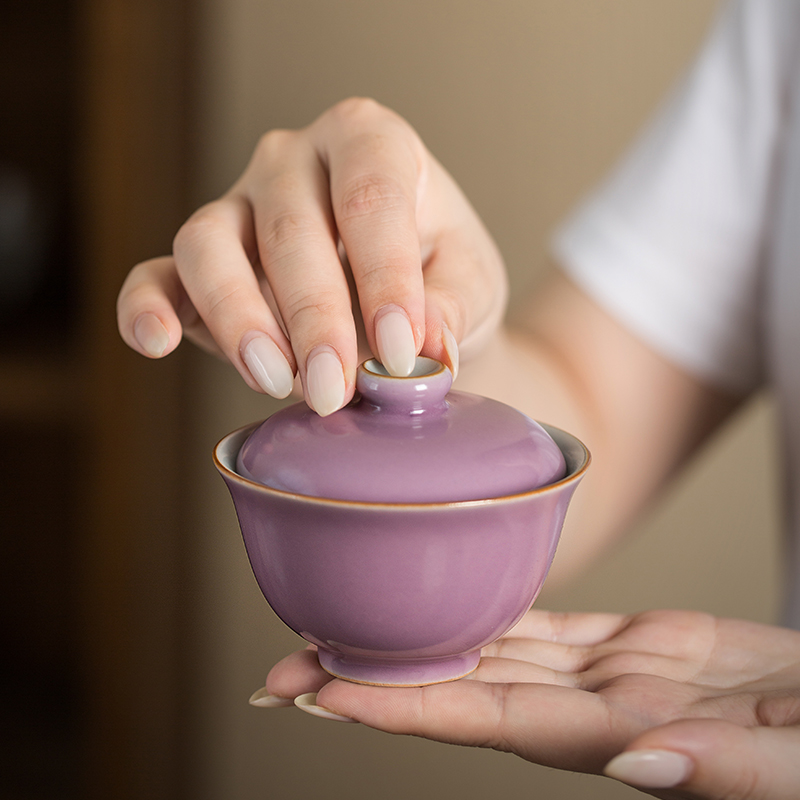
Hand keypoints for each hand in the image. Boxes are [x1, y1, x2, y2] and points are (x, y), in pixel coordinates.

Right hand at [117, 98, 506, 413]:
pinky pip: (159, 275)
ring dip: (239, 318)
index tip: (402, 351)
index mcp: (369, 142)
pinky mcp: (198, 263)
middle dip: (314, 318)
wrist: (398, 297)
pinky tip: (155, 341)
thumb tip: (426, 349)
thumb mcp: (468, 281)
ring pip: (210, 245)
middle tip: (335, 388)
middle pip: (290, 230)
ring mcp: (238, 206)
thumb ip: (450, 306)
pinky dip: (147, 308)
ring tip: (276, 380)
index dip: (385, 276)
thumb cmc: (437, 273)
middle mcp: (293, 162)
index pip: (370, 197)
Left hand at [260, 609, 799, 798]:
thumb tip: (638, 764)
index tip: (322, 692)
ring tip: (337, 630)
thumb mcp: (797, 759)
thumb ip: (727, 769)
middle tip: (282, 667)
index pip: (484, 718)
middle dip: (373, 679)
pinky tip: (450, 598)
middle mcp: (592, 712)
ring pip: (491, 652)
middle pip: (463, 689)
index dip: (402, 704)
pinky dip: (491, 610)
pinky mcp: (638, 646)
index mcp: (617, 740)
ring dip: (417, 641)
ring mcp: (610, 677)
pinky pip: (544, 625)